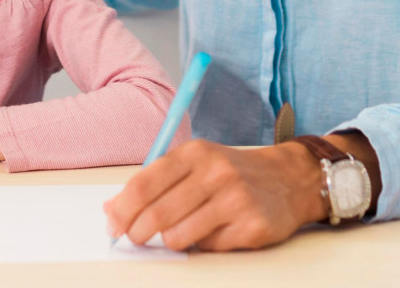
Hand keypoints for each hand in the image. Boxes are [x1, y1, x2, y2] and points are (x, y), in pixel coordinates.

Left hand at [104, 139, 327, 251]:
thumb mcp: (192, 164)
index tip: (112, 225)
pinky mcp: (253, 226)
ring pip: (178, 236)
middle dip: (137, 232)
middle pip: (157, 214)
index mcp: (194, 153)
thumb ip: (152, 183)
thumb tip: (110, 209)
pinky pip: (207, 247)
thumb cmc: (229, 173)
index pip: (144, 185)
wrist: (289, 179)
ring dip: (170, 240)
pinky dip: (202, 244)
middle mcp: (215, 173)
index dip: (122, 210)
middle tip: (135, 237)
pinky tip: (214, 231)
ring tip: (179, 231)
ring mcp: (236, 200)